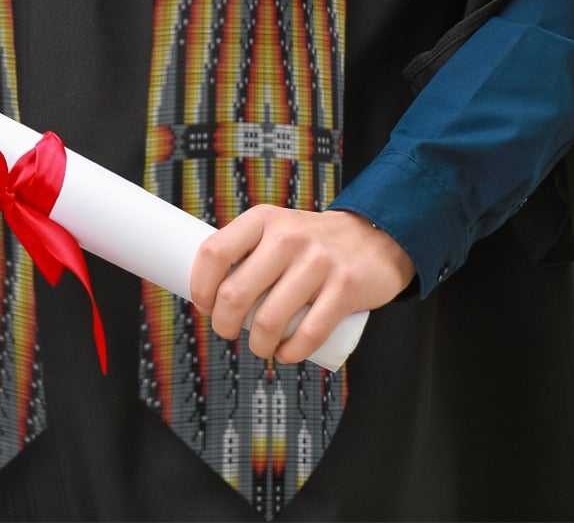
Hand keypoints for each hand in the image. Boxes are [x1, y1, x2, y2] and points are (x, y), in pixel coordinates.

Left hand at [188, 205, 415, 363]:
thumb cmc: (311, 242)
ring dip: (257, 345)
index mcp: (263, 219)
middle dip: (223, 324)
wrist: (373, 238)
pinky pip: (308, 334)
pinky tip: (285, 354)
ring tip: (259, 346)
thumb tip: (209, 290)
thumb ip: (247, 250)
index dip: (200, 285)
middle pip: (235, 293)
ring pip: (268, 320)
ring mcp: (317, 262)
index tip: (203, 304)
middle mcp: (287, 237)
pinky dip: (290, 353)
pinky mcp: (344, 289)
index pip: (215, 252)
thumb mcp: (275, 228)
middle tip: (226, 331)